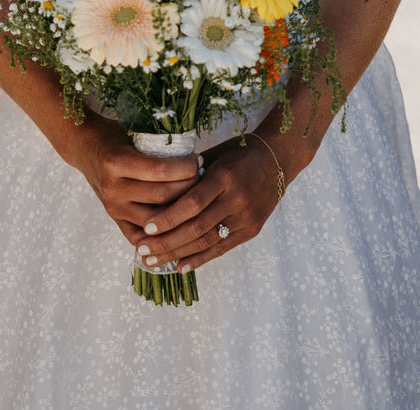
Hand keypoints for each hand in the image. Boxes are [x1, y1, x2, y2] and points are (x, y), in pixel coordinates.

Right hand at [73, 116, 201, 246]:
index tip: (199, 161)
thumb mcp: (133, 134)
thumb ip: (157, 146)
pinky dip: (160, 234)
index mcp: (117, 162)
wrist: (84, 148)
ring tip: (194, 198)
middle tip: (202, 177)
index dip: (185, 167)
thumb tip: (193, 155)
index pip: (160, 170)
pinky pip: (140, 235)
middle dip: (188, 187)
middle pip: (161, 195)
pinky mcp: (114, 219)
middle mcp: (113, 188)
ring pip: (155, 218)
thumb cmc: (113, 136)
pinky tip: (178, 227)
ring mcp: (112, 207)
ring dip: (178, 211)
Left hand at [131, 135, 282, 273]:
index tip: (146, 227)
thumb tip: (156, 189)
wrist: (278, 159)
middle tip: (142, 250)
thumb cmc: (239, 153)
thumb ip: (189, 174)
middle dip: (166, 241)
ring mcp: (246, 217)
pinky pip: (222, 248)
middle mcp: (237, 199)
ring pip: (207, 241)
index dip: (168, 217)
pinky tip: (180, 266)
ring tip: (153, 261)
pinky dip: (200, 259)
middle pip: (197, 227)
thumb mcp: (214, 155)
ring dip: (178, 254)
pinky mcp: (251, 230)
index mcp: (225, 176)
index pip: (192, 203)